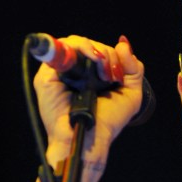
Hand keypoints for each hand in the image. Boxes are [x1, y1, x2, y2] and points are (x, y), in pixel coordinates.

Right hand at [33, 34, 144, 169]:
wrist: (92, 139)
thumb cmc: (108, 122)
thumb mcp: (130, 94)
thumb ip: (133, 69)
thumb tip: (123, 43)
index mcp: (90, 75)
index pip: (98, 50)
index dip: (112, 55)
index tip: (120, 74)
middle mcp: (73, 71)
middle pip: (89, 44)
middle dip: (107, 54)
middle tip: (113, 75)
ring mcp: (59, 71)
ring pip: (76, 42)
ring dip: (97, 51)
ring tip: (105, 72)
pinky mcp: (48, 74)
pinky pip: (63, 48)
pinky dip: (82, 47)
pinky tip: (95, 59)